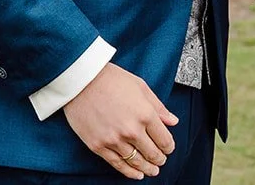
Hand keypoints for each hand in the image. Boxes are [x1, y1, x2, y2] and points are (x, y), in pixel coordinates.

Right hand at [62, 63, 178, 179]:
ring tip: (152, 170)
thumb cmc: (111, 79)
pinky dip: (129, 172)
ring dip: (147, 168)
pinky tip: (137, 174)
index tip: (169, 148)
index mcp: (145, 114)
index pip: (164, 139)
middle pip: (152, 153)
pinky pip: (117, 164)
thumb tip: (173, 121)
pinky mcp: (98, 146)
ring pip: (136, 161)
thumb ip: (158, 107)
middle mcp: (131, 130)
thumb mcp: (141, 87)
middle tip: (161, 160)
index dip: (169, 147)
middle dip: (160, 159)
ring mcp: (114, 140)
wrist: (81, 81)